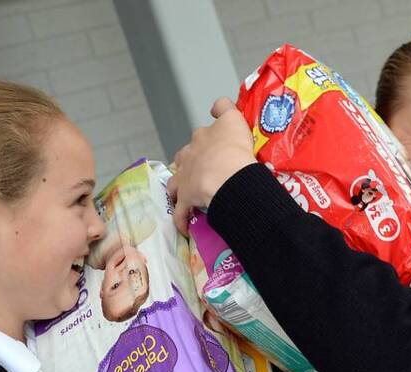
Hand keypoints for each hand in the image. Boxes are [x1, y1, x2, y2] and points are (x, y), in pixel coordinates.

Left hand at [166, 97, 256, 234]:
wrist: (229, 175)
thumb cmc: (234, 148)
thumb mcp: (234, 119)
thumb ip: (225, 108)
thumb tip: (217, 106)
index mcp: (201, 138)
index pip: (200, 135)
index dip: (206, 140)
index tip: (213, 145)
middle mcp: (189, 156)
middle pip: (184, 157)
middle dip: (191, 163)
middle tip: (204, 172)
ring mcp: (185, 178)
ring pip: (175, 183)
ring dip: (180, 189)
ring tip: (187, 195)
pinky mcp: (185, 199)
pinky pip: (180, 213)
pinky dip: (181, 220)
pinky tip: (185, 227)